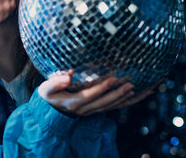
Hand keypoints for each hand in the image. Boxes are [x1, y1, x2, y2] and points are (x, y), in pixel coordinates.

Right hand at [38, 71, 157, 116]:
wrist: (49, 109)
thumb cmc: (48, 95)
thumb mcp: (46, 88)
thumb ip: (55, 82)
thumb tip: (68, 75)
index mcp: (73, 103)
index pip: (91, 95)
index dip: (102, 87)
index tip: (112, 78)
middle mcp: (85, 110)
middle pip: (105, 102)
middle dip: (119, 93)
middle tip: (130, 84)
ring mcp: (91, 111)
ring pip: (112, 106)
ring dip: (126, 99)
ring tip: (139, 89)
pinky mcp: (96, 110)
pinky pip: (114, 108)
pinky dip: (126, 102)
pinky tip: (137, 95)